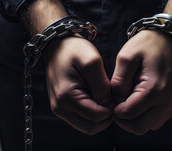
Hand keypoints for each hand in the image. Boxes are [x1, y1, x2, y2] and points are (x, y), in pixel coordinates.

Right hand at [20, 0, 111, 134]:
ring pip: (87, 126)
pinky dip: (92, 112)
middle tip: (112, 96)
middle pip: (92, 128)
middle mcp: (60, 108)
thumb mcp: (92, 60)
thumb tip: (108, 103)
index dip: (111, 107)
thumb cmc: (74, 49)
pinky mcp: (62, 107)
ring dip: (100, 115)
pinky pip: (82, 119)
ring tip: (104, 95)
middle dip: (106, 115)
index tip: (114, 91)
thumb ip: (102, 84)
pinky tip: (97, 96)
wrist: (56, 44)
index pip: (97, 117)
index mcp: (66, 97)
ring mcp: (59, 109)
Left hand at [111, 30, 171, 134]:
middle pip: (138, 127)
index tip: (110, 98)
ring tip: (128, 100)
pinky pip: (158, 119)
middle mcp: (167, 101)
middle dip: (123, 119)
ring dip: (135, 119)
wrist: (171, 36)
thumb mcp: (126, 57)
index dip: (114, 110)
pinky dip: (146, 115)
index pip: (128, 114)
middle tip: (116, 103)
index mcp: (154, 89)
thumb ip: (118, 81)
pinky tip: (139, 100)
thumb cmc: (147, 43)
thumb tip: (115, 100)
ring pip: (149, 126)